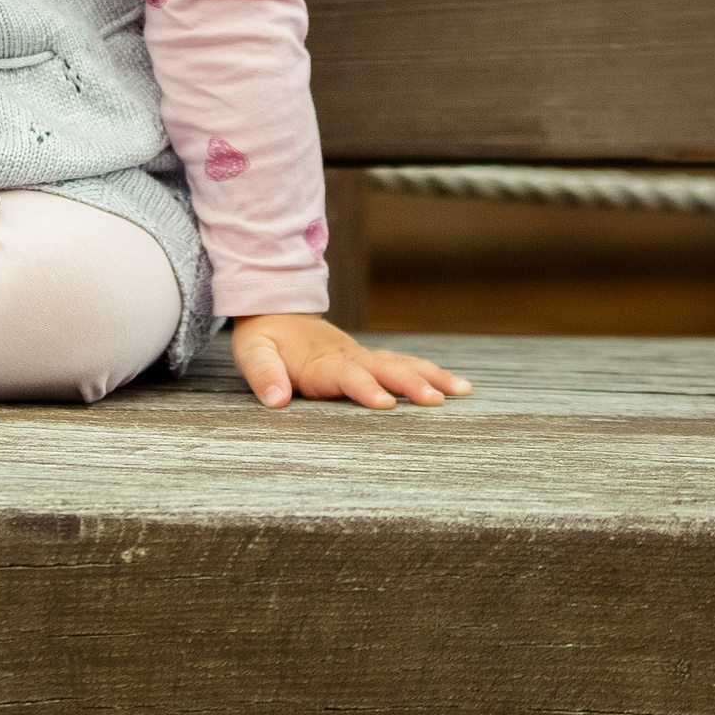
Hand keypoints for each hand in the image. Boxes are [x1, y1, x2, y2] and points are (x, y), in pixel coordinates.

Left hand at [230, 313, 470, 410]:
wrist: (275, 311)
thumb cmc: (264, 338)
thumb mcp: (252, 353)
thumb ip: (263, 374)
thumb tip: (276, 400)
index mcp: (320, 361)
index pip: (346, 376)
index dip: (365, 389)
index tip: (385, 404)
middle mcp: (348, 358)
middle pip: (384, 368)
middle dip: (410, 384)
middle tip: (435, 401)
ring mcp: (362, 358)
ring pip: (402, 364)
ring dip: (431, 377)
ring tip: (461, 391)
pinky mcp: (370, 361)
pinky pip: (405, 365)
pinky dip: (432, 373)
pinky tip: (457, 386)